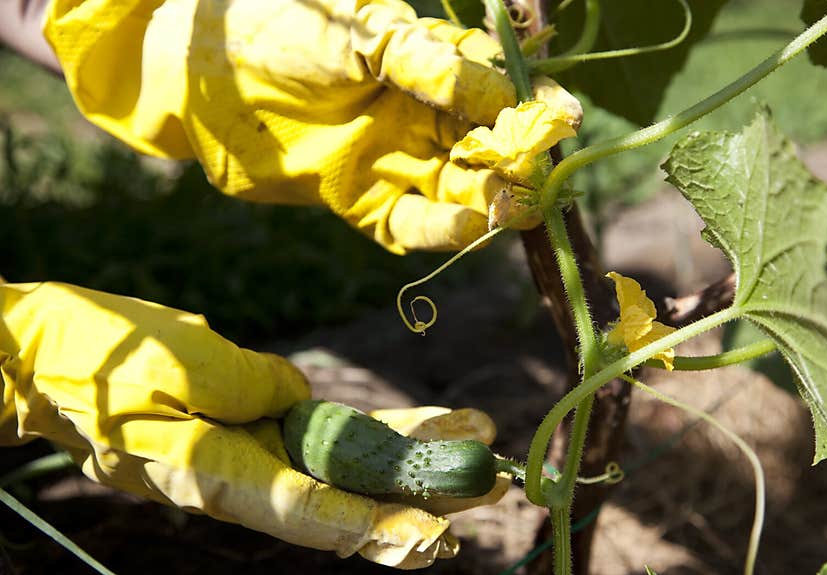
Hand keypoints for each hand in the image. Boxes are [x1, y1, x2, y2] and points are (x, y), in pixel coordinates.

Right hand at [0, 282, 507, 568]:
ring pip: (345, 467)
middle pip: (344, 497)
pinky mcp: (254, 427)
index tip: (432, 533)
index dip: (372, 525)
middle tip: (488, 486)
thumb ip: (253, 384)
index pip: (305, 511)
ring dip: (412, 459)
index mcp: (213, 472)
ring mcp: (249, 453)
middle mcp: (240, 475)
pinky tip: (426, 426)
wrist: (46, 354)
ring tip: (478, 441)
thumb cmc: (101, 356)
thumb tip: (300, 400)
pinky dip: (374, 433)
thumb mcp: (181, 357)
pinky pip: (326, 437)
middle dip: (418, 494)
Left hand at [43, 0, 580, 252]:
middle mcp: (415, 117)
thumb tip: (499, 88)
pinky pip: (408, 223)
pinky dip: (439, 228)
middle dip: (515, 159)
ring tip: (521, 206)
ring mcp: (389, 161)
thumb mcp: (358, 36)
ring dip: (489, 199)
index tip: (561, 115)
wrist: (201, 74)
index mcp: (423, 66)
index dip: (526, 103)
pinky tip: (469, 224)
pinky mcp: (358, 201)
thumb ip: (425, 63)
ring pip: (455, 188)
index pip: (490, 88)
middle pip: (481, 145)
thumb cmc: (278, 30)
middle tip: (543, 172)